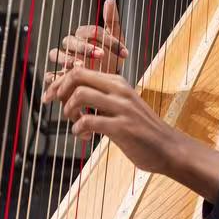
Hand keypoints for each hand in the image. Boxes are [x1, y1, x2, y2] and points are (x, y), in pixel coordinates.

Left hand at [41, 66, 179, 174]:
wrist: (169, 148)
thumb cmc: (141, 130)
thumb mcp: (121, 106)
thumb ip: (101, 98)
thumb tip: (70, 95)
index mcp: (117, 82)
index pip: (79, 71)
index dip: (58, 82)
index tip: (49, 96)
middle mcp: (119, 90)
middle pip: (77, 76)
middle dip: (59, 91)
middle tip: (58, 108)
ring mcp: (122, 108)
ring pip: (80, 95)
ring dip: (69, 111)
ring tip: (75, 123)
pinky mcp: (123, 127)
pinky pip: (89, 121)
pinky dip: (78, 129)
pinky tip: (83, 136)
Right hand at [44, 0, 127, 87]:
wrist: (106, 82)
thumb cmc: (110, 59)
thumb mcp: (115, 41)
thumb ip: (112, 21)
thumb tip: (110, 0)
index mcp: (83, 35)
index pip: (90, 31)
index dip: (106, 40)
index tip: (123, 51)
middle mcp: (70, 46)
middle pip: (70, 41)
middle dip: (85, 48)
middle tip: (101, 55)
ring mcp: (63, 60)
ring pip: (55, 54)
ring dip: (67, 59)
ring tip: (80, 66)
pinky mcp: (58, 76)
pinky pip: (49, 74)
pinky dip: (55, 76)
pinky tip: (67, 79)